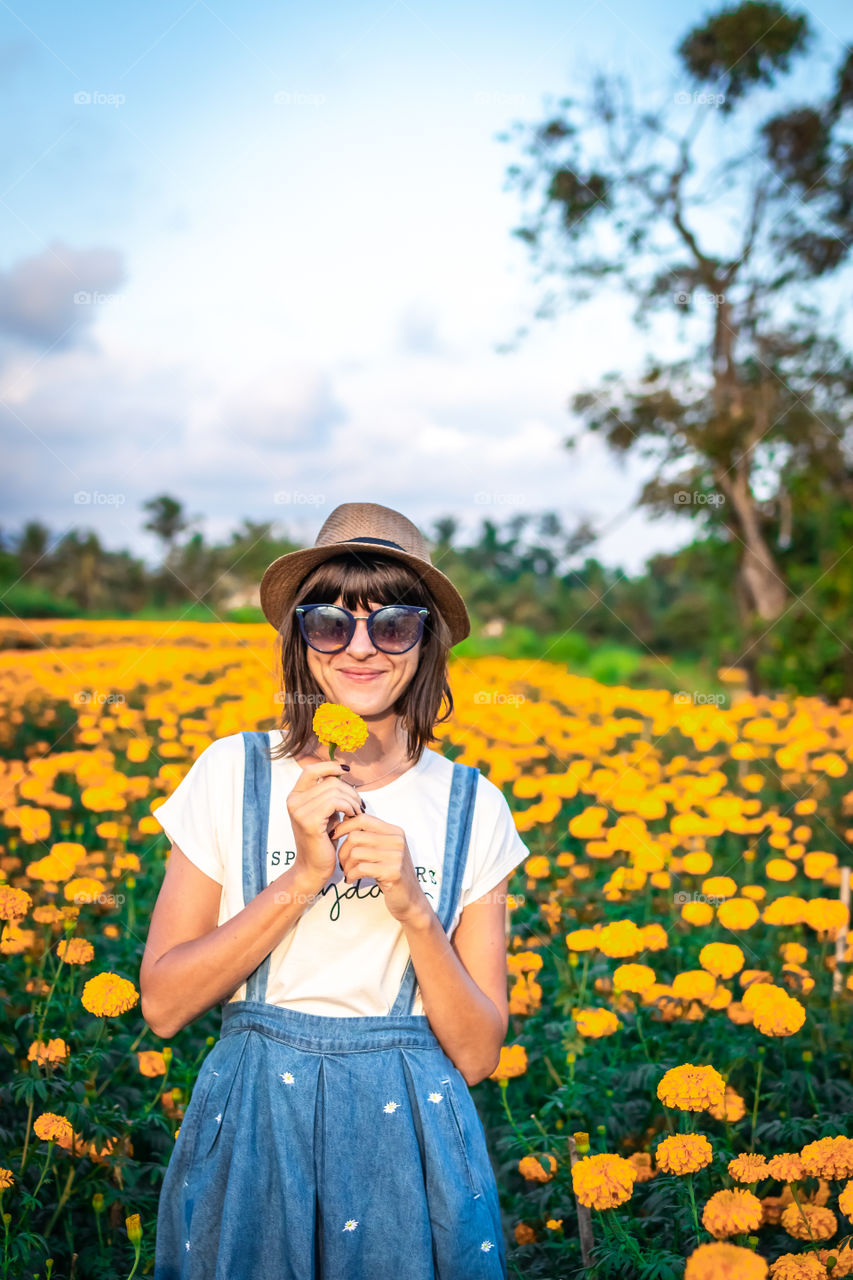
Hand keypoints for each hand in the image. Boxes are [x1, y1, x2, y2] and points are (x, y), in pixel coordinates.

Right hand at [286, 759, 362, 889]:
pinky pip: (335, 802)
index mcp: (295, 796)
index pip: (311, 769)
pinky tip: (353, 816)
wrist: (314, 868)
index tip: (346, 770)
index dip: (330, 766)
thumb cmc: (322, 841)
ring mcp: (299, 811)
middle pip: (329, 781)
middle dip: (350, 790)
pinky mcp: (309, 821)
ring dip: (351, 800)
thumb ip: (329, 794)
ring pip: (334, 790)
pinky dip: (348, 806)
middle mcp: (293, 801)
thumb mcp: (325, 812)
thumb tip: (342, 771)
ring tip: (356, 812)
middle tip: (358, 804)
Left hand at [331, 813, 431, 925]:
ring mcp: (396, 856)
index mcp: (394, 831)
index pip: (363, 819)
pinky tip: (351, 880)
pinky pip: (361, 868)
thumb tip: (345, 819)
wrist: (410, 898)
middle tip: (342, 863)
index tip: (334, 836)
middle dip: (342, 851)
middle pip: (356, 836)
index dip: (344, 826)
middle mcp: (397, 840)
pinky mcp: (393, 872)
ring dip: (346, 865)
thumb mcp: (384, 850)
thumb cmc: (391, 873)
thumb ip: (370, 836)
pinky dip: (351, 875)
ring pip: (355, 853)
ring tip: (348, 873)